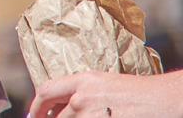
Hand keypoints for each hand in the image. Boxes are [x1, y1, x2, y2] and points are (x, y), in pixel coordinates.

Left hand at [28, 69, 182, 116]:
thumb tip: (62, 105)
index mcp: (82, 81)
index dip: (36, 106)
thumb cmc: (136, 92)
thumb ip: (80, 92)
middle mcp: (83, 97)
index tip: (32, 115)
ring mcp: (92, 116)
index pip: (46, 91)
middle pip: (57, 116)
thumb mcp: (103, 84)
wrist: (161, 100)